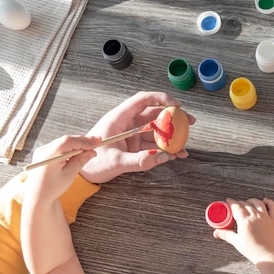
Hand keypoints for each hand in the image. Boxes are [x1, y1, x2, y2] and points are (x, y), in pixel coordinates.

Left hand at [26, 135, 100, 200]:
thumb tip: (92, 151)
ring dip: (77, 143)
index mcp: (49, 156)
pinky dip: (71, 146)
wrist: (38, 195)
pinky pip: (60, 145)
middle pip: (66, 140)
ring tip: (90, 146)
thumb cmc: (53, 188)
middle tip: (98, 141)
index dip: (84, 140)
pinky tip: (79, 149)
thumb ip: (80, 161)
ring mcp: (42, 150)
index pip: (68, 142)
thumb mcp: (69, 175)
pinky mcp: (44, 152)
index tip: (98, 141)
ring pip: (64, 142)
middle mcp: (43, 150)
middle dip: (83, 141)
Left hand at [80, 91, 196, 183]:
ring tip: (185, 145)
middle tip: (190, 121)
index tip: (177, 105)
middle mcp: (127, 123)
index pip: (143, 100)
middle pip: (154, 113)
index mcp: (119, 118)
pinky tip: (175, 155)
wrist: (83, 174)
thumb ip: (139, 160)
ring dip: (172, 136)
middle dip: (174, 117)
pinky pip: (153, 144)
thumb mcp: (115, 162)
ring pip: (156, 130)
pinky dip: (165, 149)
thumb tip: (162, 157)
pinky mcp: (134, 145)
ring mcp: (132, 134)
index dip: (161, 99)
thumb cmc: (92, 163)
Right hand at [213, 198, 273, 263]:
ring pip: (258, 203)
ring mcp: (265, 217)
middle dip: (239, 203)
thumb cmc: (252, 250)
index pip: (236, 207)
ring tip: (247, 203)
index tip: (228, 201)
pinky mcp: (273, 220)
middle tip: (235, 206)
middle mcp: (255, 217)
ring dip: (251, 201)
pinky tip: (265, 200)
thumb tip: (216, 232)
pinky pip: (272, 207)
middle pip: (246, 204)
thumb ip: (226, 235)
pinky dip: (269, 202)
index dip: (231, 202)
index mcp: (245, 221)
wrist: (267, 255)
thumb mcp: (236, 242)